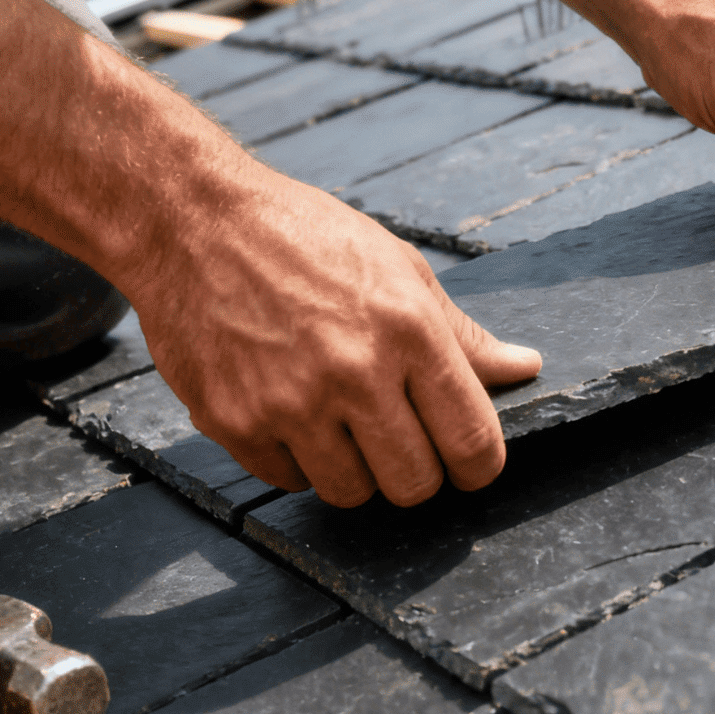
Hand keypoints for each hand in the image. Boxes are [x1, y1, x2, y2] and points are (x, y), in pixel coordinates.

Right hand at [128, 174, 541, 507]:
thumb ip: (462, 334)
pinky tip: (294, 414)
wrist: (192, 220)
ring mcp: (290, 403)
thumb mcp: (400, 268)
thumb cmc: (303, 236)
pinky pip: (289, 480)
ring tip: (343, 423)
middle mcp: (354, 373)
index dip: (479, 467)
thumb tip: (522, 369)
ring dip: (357, 470)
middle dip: (419, 474)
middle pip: (414, 484)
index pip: (472, 442)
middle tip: (403, 444)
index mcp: (408, 331)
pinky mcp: (235, 422)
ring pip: (351, 493)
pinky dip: (299, 461)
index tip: (469, 464)